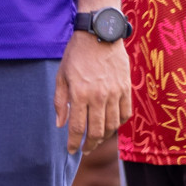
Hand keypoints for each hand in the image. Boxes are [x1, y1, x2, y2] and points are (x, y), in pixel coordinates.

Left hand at [54, 31, 131, 152]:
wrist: (100, 34)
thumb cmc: (76, 54)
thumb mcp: (61, 75)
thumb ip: (59, 101)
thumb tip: (60, 124)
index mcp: (79, 93)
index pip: (76, 127)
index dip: (73, 143)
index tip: (71, 150)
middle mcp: (98, 96)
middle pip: (96, 131)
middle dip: (90, 145)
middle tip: (85, 150)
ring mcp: (114, 93)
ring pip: (112, 125)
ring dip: (104, 137)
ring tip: (97, 140)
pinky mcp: (125, 89)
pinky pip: (125, 114)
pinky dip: (118, 124)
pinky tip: (111, 125)